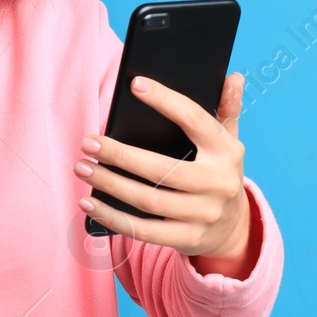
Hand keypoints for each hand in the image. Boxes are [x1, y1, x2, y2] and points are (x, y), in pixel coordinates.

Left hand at [74, 73, 254, 272]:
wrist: (233, 228)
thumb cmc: (219, 173)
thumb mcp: (229, 141)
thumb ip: (228, 108)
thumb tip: (234, 77)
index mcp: (227, 151)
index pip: (194, 120)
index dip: (166, 100)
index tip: (135, 84)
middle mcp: (219, 183)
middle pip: (162, 169)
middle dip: (120, 155)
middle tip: (88, 143)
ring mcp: (204, 214)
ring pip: (148, 200)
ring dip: (110, 184)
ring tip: (82, 168)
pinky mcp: (188, 239)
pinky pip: (144, 230)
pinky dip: (113, 218)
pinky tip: (89, 203)